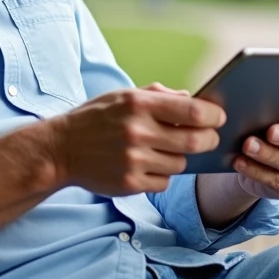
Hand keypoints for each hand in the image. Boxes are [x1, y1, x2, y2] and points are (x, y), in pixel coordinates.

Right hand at [46, 83, 225, 195]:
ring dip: (179, 158)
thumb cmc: (95, 118)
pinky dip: (161, 174)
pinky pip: (164, 181)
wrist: (60, 149)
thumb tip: (193, 99)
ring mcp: (134, 160)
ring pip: (181, 164)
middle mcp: (137, 132)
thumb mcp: (122, 96)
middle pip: (195, 141)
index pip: (193, 112)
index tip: (218, 117)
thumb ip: (158, 95)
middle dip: (209, 140)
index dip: (213, 116)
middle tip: (208, 138)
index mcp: (138, 104)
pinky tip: (146, 165)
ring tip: (163, 150)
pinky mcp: (130, 183)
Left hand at [233, 109, 278, 200]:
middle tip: (270, 132)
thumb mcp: (274, 116)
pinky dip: (257, 172)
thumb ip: (275, 109)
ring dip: (268, 155)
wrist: (259, 159)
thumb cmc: (270, 129)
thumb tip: (255, 103)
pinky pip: (278, 182)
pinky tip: (242, 162)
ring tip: (248, 146)